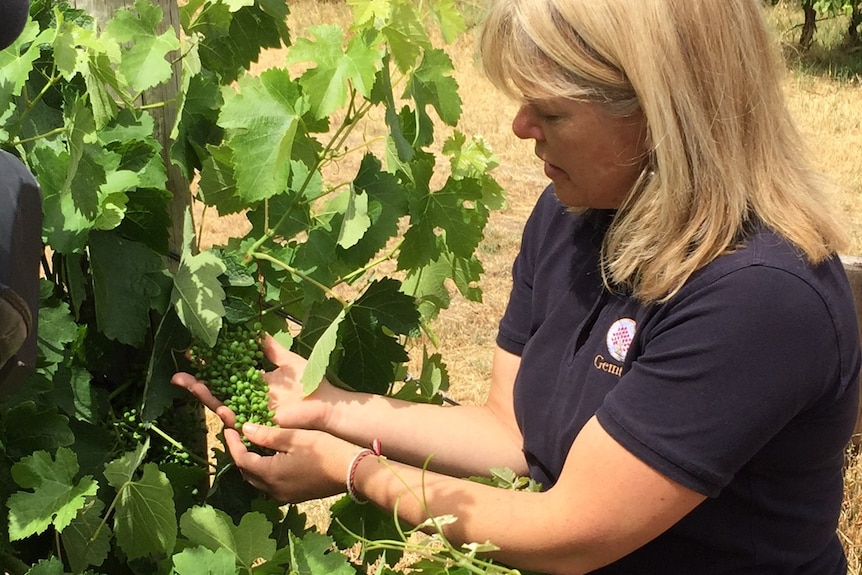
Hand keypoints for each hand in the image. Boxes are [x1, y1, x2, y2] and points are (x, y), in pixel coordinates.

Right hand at [171, 333, 342, 430]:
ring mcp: (252, 412)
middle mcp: (248, 398)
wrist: (325, 404)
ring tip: (188, 385)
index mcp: (252, 383)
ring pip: (222, 406)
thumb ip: (269, 348)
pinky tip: (219, 407)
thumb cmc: (310, 383)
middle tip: (176, 375)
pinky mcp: (260, 425)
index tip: (191, 354)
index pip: (223, 375)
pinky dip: (229, 415)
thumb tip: (253, 330)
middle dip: (195, 384)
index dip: (207, 366)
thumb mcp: (286, 360)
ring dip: (205, 397)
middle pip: (216, 392)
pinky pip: (241, 422)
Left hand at [225, 423, 356, 502]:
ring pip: (258, 480)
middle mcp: (273, 490)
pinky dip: (264, 470)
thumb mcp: (296, 437)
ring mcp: (284, 495)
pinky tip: (270, 457)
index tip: (228, 427)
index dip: (232, 443)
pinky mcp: (294, 496)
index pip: (241, 459)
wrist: (353, 473)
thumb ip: (268, 435)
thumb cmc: (325, 450)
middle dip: (239, 453)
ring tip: (252, 444)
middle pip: (246, 472)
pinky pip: (270, 484)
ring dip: (251, 463)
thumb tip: (244, 429)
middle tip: (237, 434)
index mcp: (271, 474)